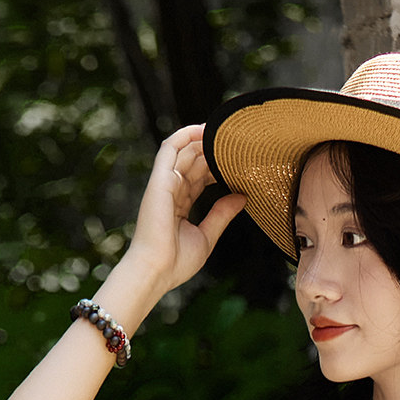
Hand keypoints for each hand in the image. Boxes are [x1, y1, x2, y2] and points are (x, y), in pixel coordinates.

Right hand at [122, 123, 246, 304]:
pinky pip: (170, 148)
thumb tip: (242, 196)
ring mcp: (164, 183)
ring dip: (201, 139)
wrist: (157, 270)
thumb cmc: (177, 261)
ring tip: (222, 131)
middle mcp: (170, 191)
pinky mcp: (160, 180)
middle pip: (193, 161)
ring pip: (183, 151)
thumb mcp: (207, 235)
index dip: (215, 167)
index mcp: (179, 205)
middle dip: (211, 151)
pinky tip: (203, 129)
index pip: (199, 177)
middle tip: (235, 144)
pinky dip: (185, 136)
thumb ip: (222, 214)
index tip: (236, 163)